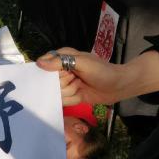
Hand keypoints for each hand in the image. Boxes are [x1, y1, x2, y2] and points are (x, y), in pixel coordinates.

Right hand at [37, 48, 158, 105]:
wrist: (120, 86)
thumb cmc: (103, 71)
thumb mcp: (82, 62)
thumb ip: (60, 61)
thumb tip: (38, 63)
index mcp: (63, 58)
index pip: (44, 65)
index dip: (51, 72)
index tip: (63, 72)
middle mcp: (61, 71)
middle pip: (49, 81)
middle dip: (63, 83)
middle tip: (76, 79)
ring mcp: (66, 84)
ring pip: (56, 92)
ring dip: (69, 92)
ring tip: (81, 86)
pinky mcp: (70, 95)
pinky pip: (63, 101)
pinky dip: (72, 100)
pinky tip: (81, 95)